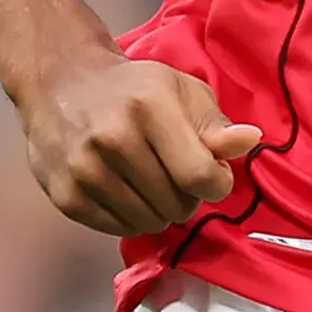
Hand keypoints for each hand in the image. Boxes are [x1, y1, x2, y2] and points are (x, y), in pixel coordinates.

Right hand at [15, 53, 263, 237]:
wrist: (61, 82)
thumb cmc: (133, 88)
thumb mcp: (180, 90)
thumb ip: (215, 124)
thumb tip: (251, 141)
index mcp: (150, 108)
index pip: (199, 175)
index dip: (217, 184)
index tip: (213, 175)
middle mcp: (114, 139)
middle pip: (176, 204)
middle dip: (187, 197)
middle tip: (176, 175)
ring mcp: (85, 170)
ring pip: (147, 222)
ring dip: (159, 210)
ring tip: (151, 183)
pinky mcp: (65, 195)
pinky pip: (117, 229)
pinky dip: (130, 218)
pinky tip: (127, 191)